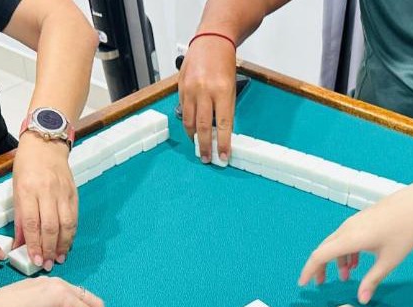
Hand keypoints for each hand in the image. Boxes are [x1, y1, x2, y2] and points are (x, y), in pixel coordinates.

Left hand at [13, 134, 78, 271]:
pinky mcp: (73, 194)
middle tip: (48, 264)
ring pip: (66, 224)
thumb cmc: (26, 167)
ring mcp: (62, 193)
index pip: (32, 223)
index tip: (36, 259)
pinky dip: (71, 234)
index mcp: (28, 190)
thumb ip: (20, 218)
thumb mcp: (16, 190)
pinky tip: (67, 244)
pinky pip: (74, 218)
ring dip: (63, 244)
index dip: (35, 244)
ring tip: (59, 258)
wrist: (46, 145)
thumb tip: (19, 244)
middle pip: (51, 226)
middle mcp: (46, 192)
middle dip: (50, 248)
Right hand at [179, 34, 236, 162]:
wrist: (211, 41)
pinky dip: (188, 121)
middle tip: (207, 158)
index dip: (222, 143)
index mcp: (222, 91)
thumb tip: (222, 132)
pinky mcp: (180, 87)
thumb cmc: (224, 63)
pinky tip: (192, 128)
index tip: (223, 156)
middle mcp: (204, 91)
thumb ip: (225, 109)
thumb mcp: (231, 87)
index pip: (222, 125)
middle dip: (204, 146)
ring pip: (189, 121)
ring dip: (193, 137)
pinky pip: (183, 109)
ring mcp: (190, 89)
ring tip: (198, 146)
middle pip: (202, 127)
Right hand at [298, 186, 412, 303]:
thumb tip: (362, 299)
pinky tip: (358, 260)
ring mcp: (355, 221)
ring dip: (338, 260)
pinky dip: (346, 251)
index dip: (309, 271)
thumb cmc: (405, 230)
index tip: (304, 283)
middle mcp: (348, 228)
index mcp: (350, 238)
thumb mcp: (388, 260)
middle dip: (321, 267)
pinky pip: (346, 236)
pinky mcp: (363, 218)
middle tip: (322, 283)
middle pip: (325, 249)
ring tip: (348, 276)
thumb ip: (372, 280)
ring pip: (337, 243)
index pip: (319, 256)